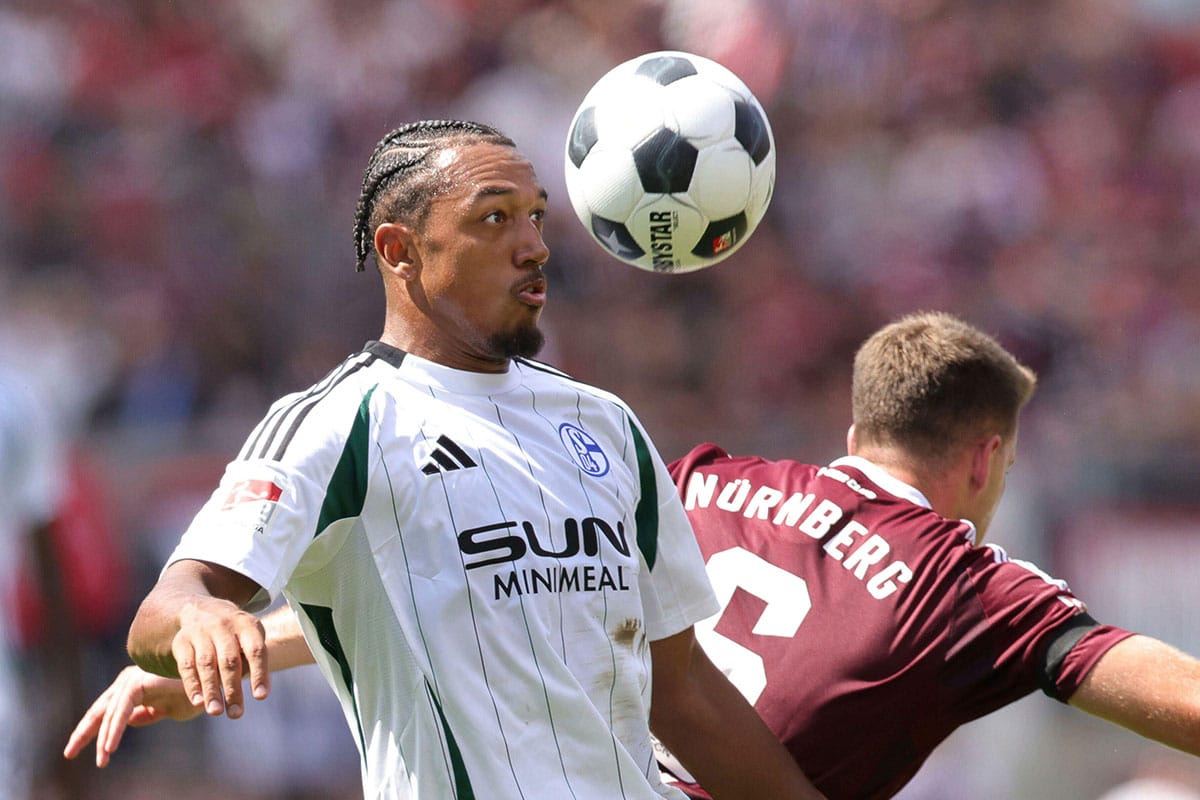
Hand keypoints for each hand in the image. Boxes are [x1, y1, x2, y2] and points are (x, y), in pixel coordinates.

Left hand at [63, 665, 200, 767]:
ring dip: (103, 738)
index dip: (91, 731)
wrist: (214, 682)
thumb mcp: (167, 710)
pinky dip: (115, 729)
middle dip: (84, 733)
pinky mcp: (139, 682)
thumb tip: (127, 722)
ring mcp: (132, 679)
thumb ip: (146, 714)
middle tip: (69, 753)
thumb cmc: (195, 692)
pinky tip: (110, 747)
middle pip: (100, 710)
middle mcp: (128, 681)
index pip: (106, 712)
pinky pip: (122, 709)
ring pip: (109, 713)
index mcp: (133, 687)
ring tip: (102, 760)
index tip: (75, 749)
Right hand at [171, 595, 270, 719]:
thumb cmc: (234, 634)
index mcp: (247, 625)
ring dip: (211, 690)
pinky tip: (197, 702)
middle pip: (229, 661)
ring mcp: (201, 632)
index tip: (261, 697)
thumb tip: (249, 692)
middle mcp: (224, 626)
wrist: (200, 610)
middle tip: (236, 714)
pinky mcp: (182, 641)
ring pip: (207, 664)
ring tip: (216, 712)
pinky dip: (192, 685)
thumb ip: (250, 661)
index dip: (259, 674)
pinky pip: (186, 665)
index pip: (256, 650)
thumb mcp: (248, 637)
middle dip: (232, 689)